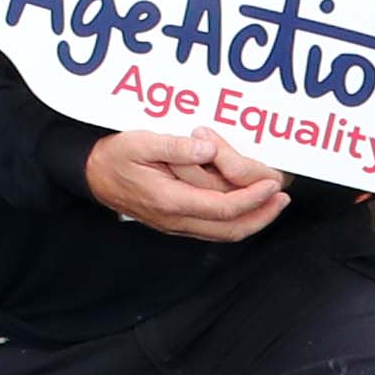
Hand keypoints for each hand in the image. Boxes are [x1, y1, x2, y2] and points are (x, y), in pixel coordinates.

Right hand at [84, 130, 292, 241]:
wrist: (92, 174)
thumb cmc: (115, 156)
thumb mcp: (140, 141)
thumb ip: (175, 146)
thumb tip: (208, 149)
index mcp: (169, 200)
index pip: (223, 207)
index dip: (253, 198)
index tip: (273, 184)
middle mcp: (174, 219)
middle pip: (229, 229)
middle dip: (261, 216)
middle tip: (282, 199)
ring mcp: (174, 224)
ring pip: (222, 233)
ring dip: (252, 220)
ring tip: (272, 203)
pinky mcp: (175, 222)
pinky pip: (212, 228)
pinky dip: (235, 220)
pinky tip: (246, 206)